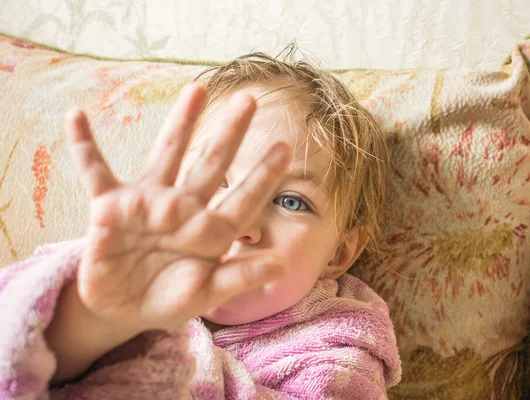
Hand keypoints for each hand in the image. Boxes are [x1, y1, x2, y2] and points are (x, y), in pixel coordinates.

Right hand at [65, 84, 290, 333]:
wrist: (123, 308)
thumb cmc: (169, 298)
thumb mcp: (206, 293)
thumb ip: (240, 276)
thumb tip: (283, 264)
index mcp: (211, 230)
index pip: (244, 198)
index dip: (263, 174)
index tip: (285, 147)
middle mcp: (184, 207)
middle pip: (212, 163)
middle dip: (230, 133)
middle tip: (248, 100)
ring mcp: (148, 202)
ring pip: (167, 154)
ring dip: (180, 123)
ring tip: (196, 90)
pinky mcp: (111, 206)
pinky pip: (95, 170)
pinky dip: (84, 146)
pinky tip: (75, 117)